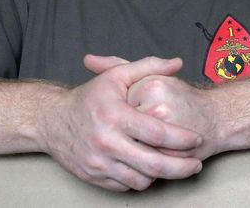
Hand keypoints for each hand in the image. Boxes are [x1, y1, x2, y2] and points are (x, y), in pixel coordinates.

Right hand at [39, 56, 203, 190]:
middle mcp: (106, 141)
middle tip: (195, 164)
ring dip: (161, 175)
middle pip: (154, 164)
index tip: (197, 139)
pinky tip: (148, 168)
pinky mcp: (94, 177)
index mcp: (115, 115)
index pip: (157, 133)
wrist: (52, 121)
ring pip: (142, 180)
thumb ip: (149, 66)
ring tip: (172, 165)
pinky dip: (140, 179)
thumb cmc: (89, 98)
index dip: (182, 139)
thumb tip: (177, 63)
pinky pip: (126, 186)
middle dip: (181, 167)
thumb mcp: (117, 76)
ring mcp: (99, 163)